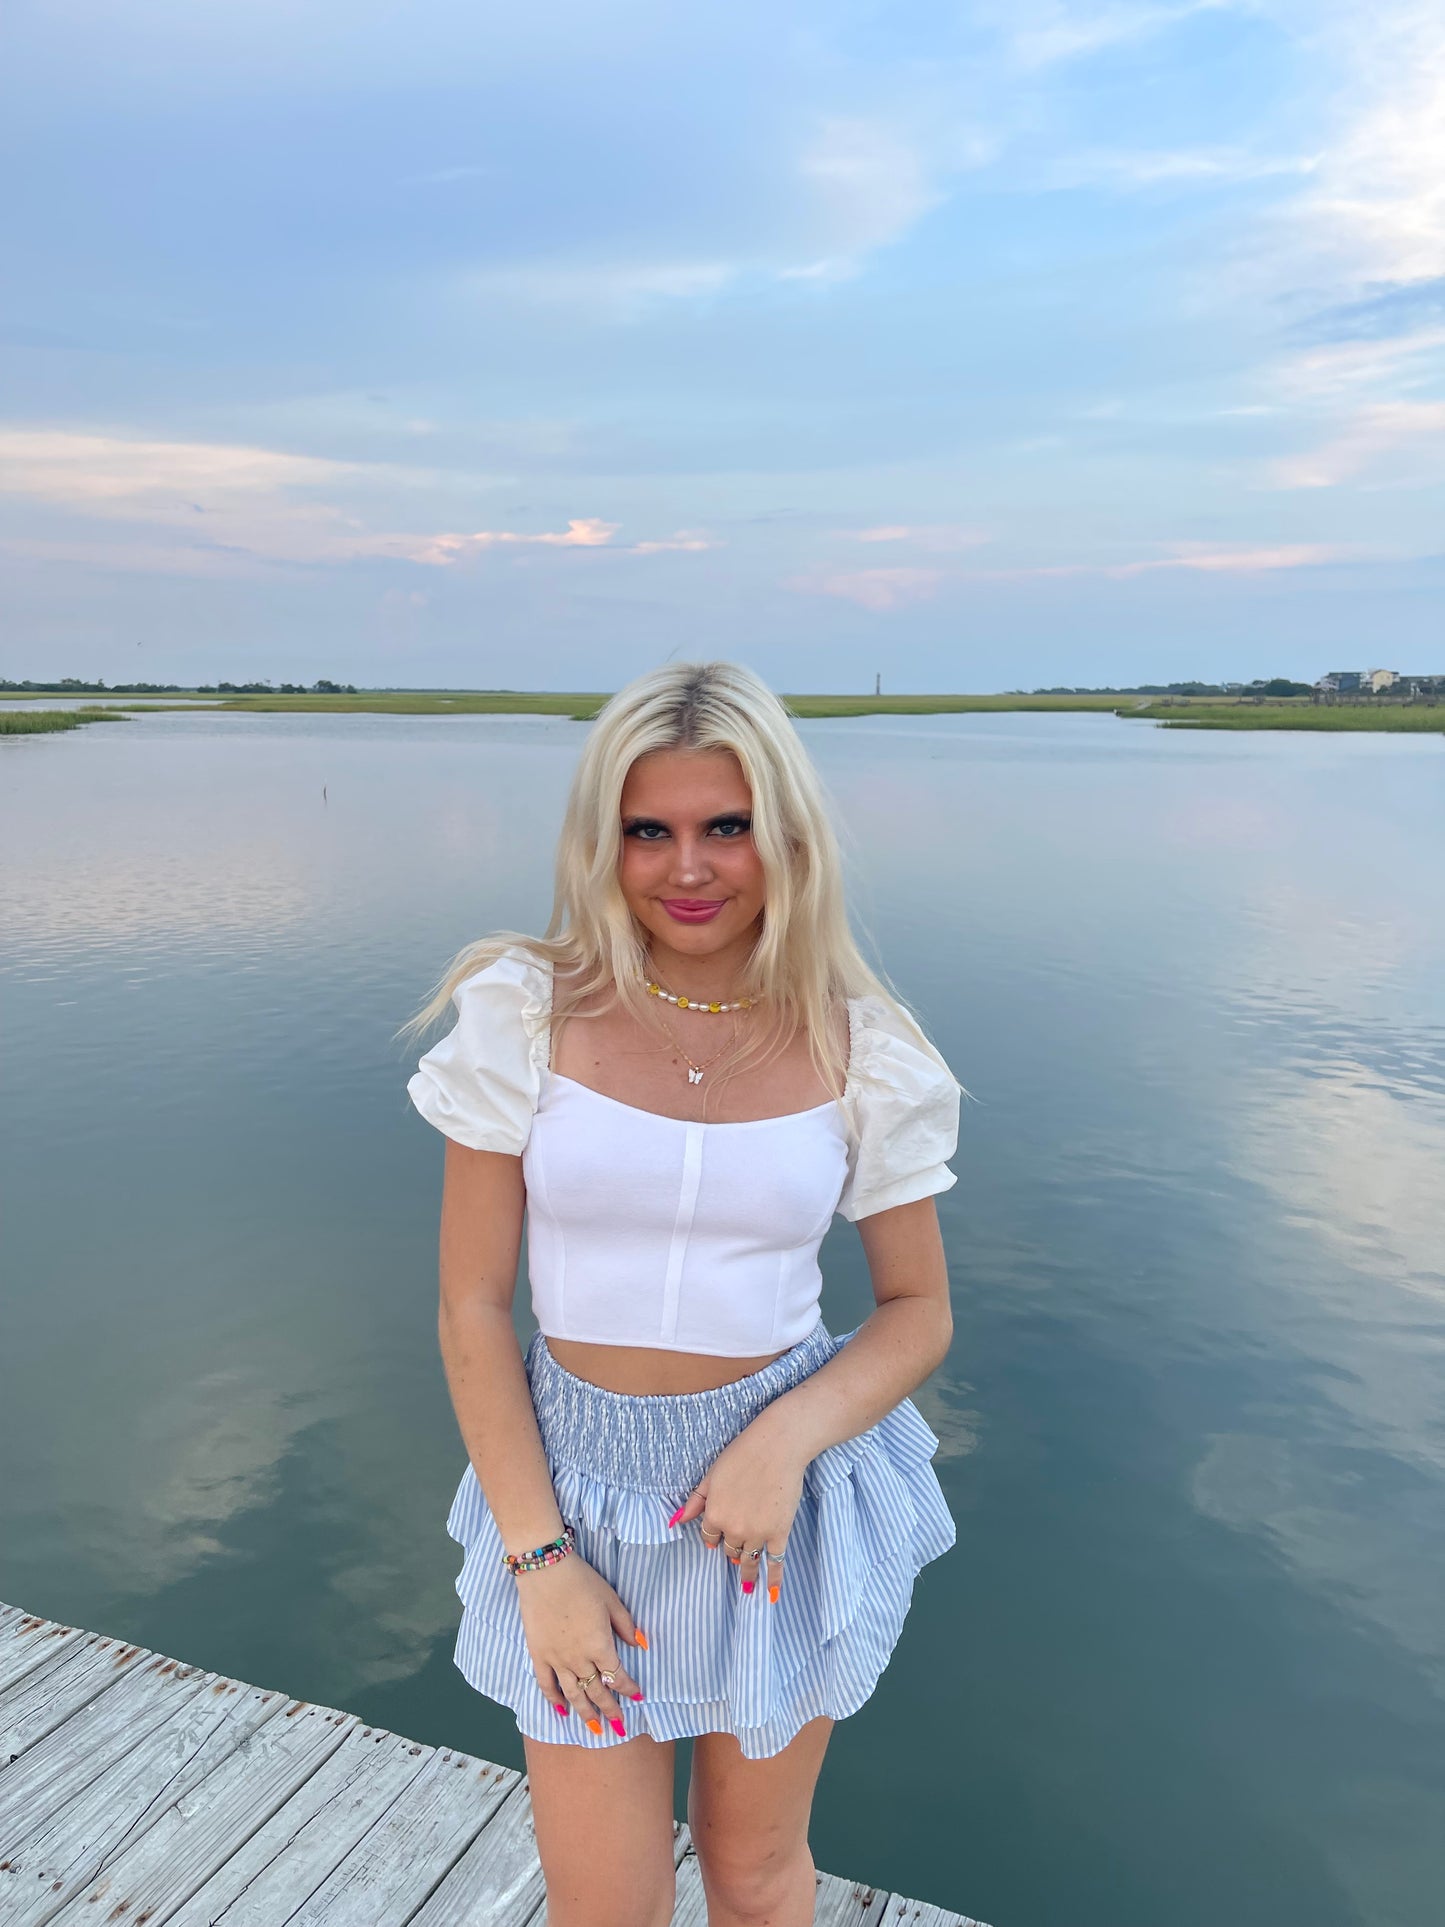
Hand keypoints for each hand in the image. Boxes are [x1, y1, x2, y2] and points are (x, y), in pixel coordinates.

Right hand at [512, 1552, 646, 1735]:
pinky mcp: (538, 1655)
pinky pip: (546, 1684)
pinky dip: (554, 1700)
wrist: (545, 1571)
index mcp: (600, 1645)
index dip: (629, 1688)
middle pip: (597, 1691)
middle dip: (610, 1710)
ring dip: (585, 1713)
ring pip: (573, 1694)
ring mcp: (556, 1659)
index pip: (617, 1676)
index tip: (638, 1696)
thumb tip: (641, 1645)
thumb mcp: (611, 1600)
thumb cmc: (582, 1582)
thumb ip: (626, 1626)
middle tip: (619, 1726)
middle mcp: (578, 1659)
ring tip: (594, 1729)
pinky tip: (561, 1711)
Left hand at [668, 1420, 806, 1601]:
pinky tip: (771, 1593)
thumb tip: (676, 1521)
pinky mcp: (779, 1533)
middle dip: (730, 1548)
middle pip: (729, 1549)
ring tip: (746, 1583)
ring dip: (746, 1570)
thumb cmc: (742, 1454)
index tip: (718, 1538)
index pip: (709, 1537)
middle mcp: (733, 1528)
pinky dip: (773, 1578)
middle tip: (736, 1550)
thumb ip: (695, 1501)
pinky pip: (775, 1562)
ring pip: (748, 1559)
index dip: (713, 1537)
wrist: (777, 1446)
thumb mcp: (712, 1475)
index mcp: (714, 1514)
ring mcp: (757, 1533)